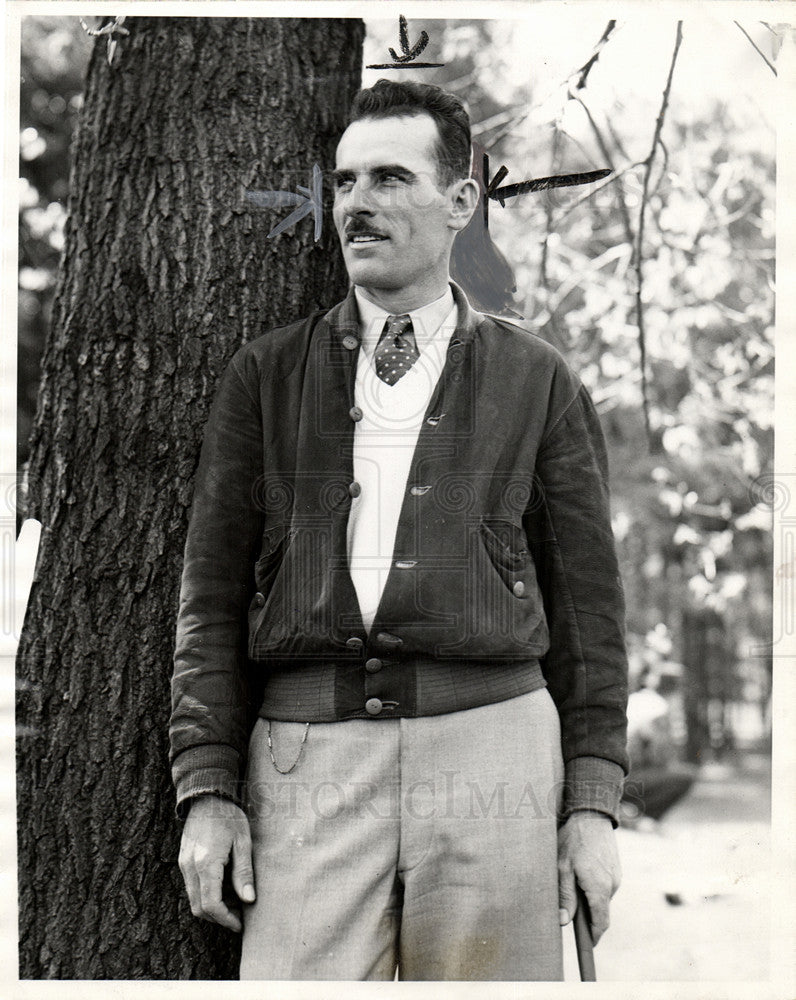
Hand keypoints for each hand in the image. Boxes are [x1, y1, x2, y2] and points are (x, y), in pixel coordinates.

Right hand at [178, 795, 254, 932]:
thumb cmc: (229, 816)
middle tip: (240, 915)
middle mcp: (190, 867)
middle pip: (200, 908)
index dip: (226, 919)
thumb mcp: (243, 842)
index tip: (241, 924)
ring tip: (235, 900)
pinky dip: (206, 894)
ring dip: (212, 907)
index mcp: (206, 863)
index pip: (211, 904)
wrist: (207, 796)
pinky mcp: (183, 861)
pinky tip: (224, 886)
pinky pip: (192, 887)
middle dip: (219, 917)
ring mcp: (183, 864)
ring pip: (193, 899)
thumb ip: (244, 872)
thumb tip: (248, 900)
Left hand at [557, 810, 620, 944]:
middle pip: (601, 912)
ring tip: (573, 884)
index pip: (600, 923)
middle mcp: (612, 885)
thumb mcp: (563, 868)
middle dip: (588, 916)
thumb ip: (565, 896)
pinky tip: (582, 873)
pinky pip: (606, 885)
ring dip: (590, 898)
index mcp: (599, 888)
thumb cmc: (573, 839)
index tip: (586, 945)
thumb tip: (564, 921)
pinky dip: (595, 887)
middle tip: (570, 912)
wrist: (592, 813)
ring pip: (603, 898)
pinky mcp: (616, 868)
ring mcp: (616, 876)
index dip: (593, 936)